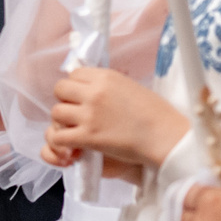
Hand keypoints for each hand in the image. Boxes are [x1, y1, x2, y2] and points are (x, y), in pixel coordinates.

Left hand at [42, 65, 187, 169]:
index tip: (82, 97)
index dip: (75, 86)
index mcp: (106, 76)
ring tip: (74, 130)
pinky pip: (59, 136)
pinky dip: (61, 142)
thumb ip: (108, 86)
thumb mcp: (130, 87)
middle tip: (75, 113)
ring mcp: (89, 114)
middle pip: (60, 89)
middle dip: (65, 101)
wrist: (164, 135)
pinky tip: (73, 146)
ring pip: (56, 112)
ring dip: (63, 122)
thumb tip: (93, 89)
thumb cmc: (155, 113)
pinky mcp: (88, 136)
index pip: (74, 74)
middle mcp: (94, 92)